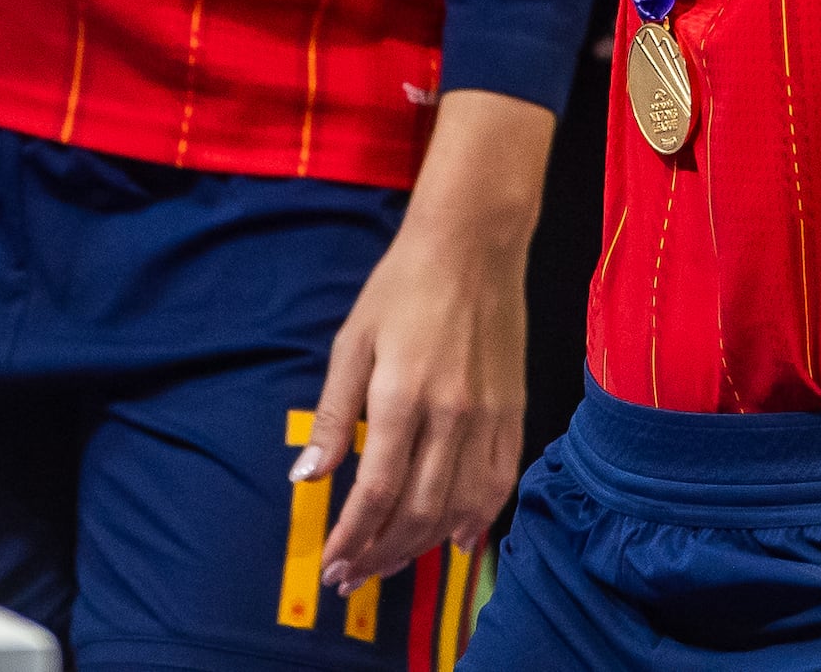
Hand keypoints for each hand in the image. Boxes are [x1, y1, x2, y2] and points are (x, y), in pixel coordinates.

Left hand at [293, 165, 531, 597]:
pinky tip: (457, 540)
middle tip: (353, 576)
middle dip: (381, 554)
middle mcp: (452, 414)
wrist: (473, 243)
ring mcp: (488, 415)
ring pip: (459, 506)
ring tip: (391, 562)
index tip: (332, 563)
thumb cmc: (402, 286)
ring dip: (423, 546)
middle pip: (419, 511)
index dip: (353, 537)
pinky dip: (479, 518)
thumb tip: (307, 479)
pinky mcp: (513, 409)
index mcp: (403, 395)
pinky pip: (500, 480)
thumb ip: (335, 416)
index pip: (378, 491)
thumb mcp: (352, 342)